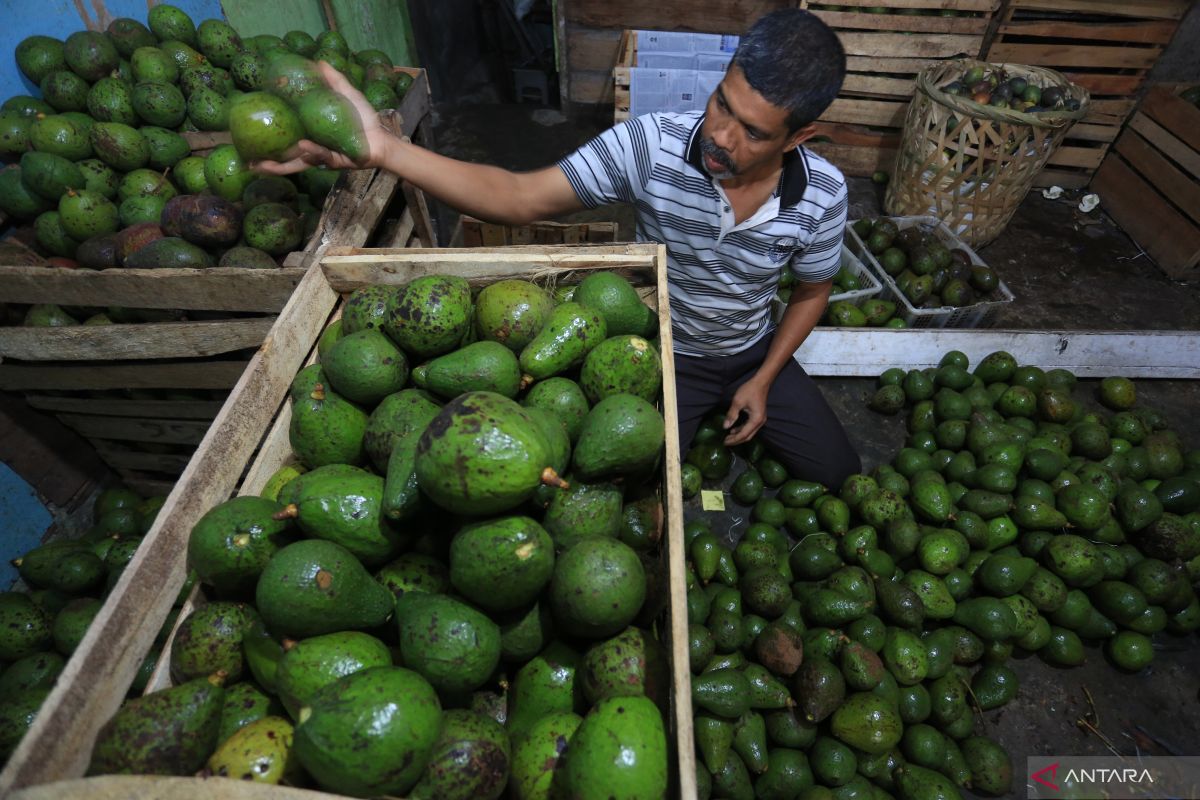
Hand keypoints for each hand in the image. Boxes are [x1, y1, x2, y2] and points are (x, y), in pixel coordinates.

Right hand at [252, 62, 391, 174]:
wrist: (381, 138)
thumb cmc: (363, 119)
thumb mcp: (347, 96)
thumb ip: (334, 81)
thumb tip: (318, 61)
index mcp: (310, 134)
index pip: (286, 136)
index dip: (269, 136)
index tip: (249, 132)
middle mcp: (312, 148)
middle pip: (285, 158)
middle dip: (267, 163)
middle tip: (248, 162)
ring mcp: (322, 157)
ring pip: (297, 164)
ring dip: (279, 166)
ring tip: (261, 164)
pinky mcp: (333, 162)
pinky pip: (320, 157)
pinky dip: (312, 151)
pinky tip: (302, 146)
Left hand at [723, 378, 768, 445]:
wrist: (760, 383)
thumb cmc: (749, 390)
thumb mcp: (738, 402)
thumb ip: (731, 415)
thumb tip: (725, 426)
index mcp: (756, 420)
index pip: (744, 434)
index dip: (734, 440)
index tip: (724, 442)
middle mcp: (760, 422)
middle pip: (748, 436)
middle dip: (736, 440)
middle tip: (725, 442)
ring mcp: (760, 420)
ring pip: (749, 433)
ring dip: (739, 436)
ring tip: (728, 437)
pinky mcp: (758, 417)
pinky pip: (750, 427)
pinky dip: (742, 430)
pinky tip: (734, 430)